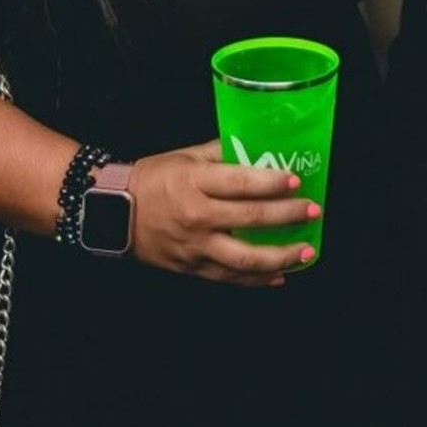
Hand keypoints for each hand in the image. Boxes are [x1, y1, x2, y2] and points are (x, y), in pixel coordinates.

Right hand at [127, 139, 320, 285]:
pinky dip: (256, 279)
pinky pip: (230, 278)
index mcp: (196, 183)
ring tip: (306, 252)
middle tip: (313, 211)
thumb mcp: (185, 156)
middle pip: (251, 220)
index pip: (241, 183)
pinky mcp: (193, 269)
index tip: (296, 180)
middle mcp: (198, 216)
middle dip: (288, 216)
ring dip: (281, 257)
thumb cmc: (152, 179)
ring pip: (245, 259)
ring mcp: (196, 247)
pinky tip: (278, 276)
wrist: (113, 212)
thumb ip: (220, 152)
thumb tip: (254, 146)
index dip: (272, 182)